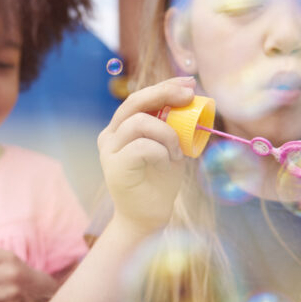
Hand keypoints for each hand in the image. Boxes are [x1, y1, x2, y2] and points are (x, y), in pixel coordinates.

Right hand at [97, 77, 195, 234]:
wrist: (147, 218)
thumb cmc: (160, 182)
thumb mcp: (170, 147)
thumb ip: (172, 125)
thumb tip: (190, 96)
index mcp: (120, 127)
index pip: (140, 97)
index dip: (164, 86)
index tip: (189, 83)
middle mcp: (110, 135)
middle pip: (134, 101)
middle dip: (164, 93)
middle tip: (189, 96)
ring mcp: (109, 150)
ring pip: (140, 122)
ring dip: (167, 134)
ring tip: (177, 153)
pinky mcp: (114, 166)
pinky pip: (143, 146)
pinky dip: (162, 151)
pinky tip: (169, 163)